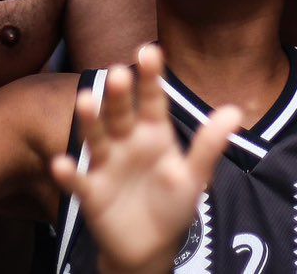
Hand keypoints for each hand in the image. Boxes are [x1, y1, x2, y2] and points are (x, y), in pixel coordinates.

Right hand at [50, 45, 238, 273]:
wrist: (150, 247)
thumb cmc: (173, 204)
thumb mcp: (194, 176)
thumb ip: (209, 145)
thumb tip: (235, 111)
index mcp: (155, 133)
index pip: (154, 100)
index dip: (151, 77)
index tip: (150, 50)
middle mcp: (128, 142)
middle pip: (122, 113)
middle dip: (120, 94)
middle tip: (118, 72)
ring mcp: (108, 165)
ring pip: (97, 138)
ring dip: (89, 120)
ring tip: (85, 100)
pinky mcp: (92, 193)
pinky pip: (79, 182)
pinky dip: (69, 174)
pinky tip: (61, 164)